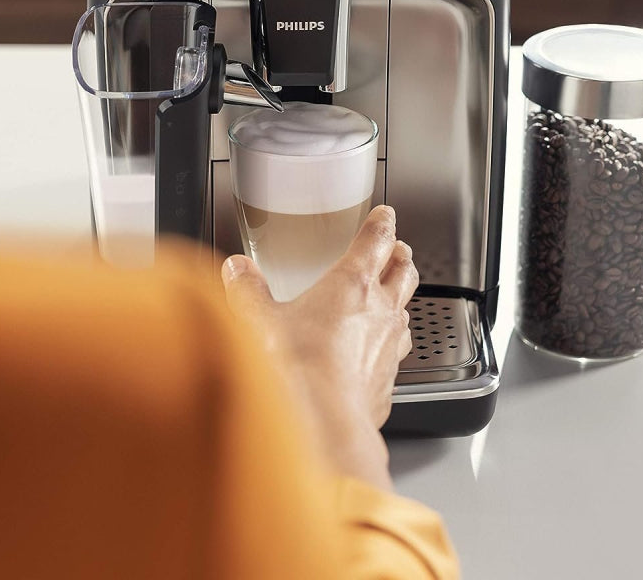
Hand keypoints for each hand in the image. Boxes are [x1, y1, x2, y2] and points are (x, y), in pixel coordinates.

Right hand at [221, 205, 416, 490]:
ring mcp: (389, 349)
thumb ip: (248, 289)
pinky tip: (374, 358)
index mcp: (352, 283)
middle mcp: (380, 311)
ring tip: (391, 302)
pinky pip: (396, 358)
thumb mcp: (259, 319)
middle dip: (400, 258)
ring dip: (400, 302)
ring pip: (406, 313)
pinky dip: (389, 349)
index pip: (376, 241)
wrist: (321, 426)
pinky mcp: (387, 385)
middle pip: (403, 273)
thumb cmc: (295, 368)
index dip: (382, 225)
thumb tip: (236, 269)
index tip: (385, 216)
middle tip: (397, 252)